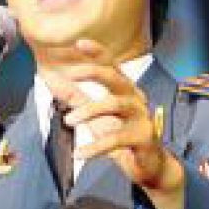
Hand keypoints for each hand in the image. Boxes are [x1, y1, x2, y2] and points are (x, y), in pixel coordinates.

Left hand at [42, 40, 184, 208]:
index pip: (112, 66)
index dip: (98, 53)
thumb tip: (58, 84)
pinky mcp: (144, 138)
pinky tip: (79, 154)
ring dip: (89, 111)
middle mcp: (136, 99)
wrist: (150, 166)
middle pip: (116, 78)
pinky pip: (117, 139)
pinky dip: (95, 147)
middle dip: (94, 72)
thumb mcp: (98, 117)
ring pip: (115, 105)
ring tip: (68, 121)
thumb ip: (81, 100)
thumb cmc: (123, 137)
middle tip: (71, 75)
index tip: (79, 42)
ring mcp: (142, 118)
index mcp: (125, 91)